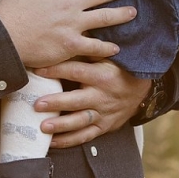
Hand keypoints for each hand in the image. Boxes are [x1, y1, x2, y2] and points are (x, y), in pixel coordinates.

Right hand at [0, 0, 136, 68]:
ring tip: (132, 13)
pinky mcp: (71, 45)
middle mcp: (69, 3)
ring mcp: (72, 24)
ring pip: (105, 17)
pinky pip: (95, 46)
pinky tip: (116, 48)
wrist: (3, 38)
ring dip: (121, 14)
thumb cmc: (9, 12)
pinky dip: (107, 47)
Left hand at [31, 59, 151, 146]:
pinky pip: (86, 136)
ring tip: (43, 127)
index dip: (56, 70)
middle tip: (37, 105)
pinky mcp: (104, 126)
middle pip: (76, 100)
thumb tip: (65, 35)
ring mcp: (103, 113)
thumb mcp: (106, 56)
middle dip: (56, 103)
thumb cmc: (117, 68)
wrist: (141, 88)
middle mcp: (102, 96)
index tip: (37, 70)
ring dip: (61, 125)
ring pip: (80, 121)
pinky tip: (52, 142)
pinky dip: (69, 141)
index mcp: (101, 75)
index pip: (75, 71)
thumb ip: (87, 50)